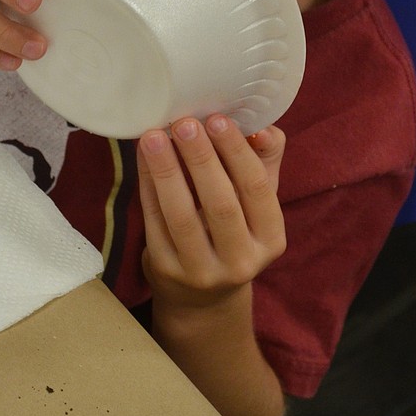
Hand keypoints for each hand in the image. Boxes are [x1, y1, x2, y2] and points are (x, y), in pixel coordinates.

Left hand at [136, 114, 286, 309]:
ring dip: (166, 171)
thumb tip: (260, 125)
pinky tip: (143, 159)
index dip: (238, 153)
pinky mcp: (167, 271)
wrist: (203, 297)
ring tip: (154, 136)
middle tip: (184, 123)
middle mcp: (241, 261)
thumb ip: (264, 161)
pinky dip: (148, 186)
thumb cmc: (235, 231)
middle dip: (201, 159)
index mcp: (271, 238)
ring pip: (182, 215)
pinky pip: (155, 222)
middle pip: (221, 204)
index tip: (218, 119)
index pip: (257, 189)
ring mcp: (201, 271)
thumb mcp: (257, 203)